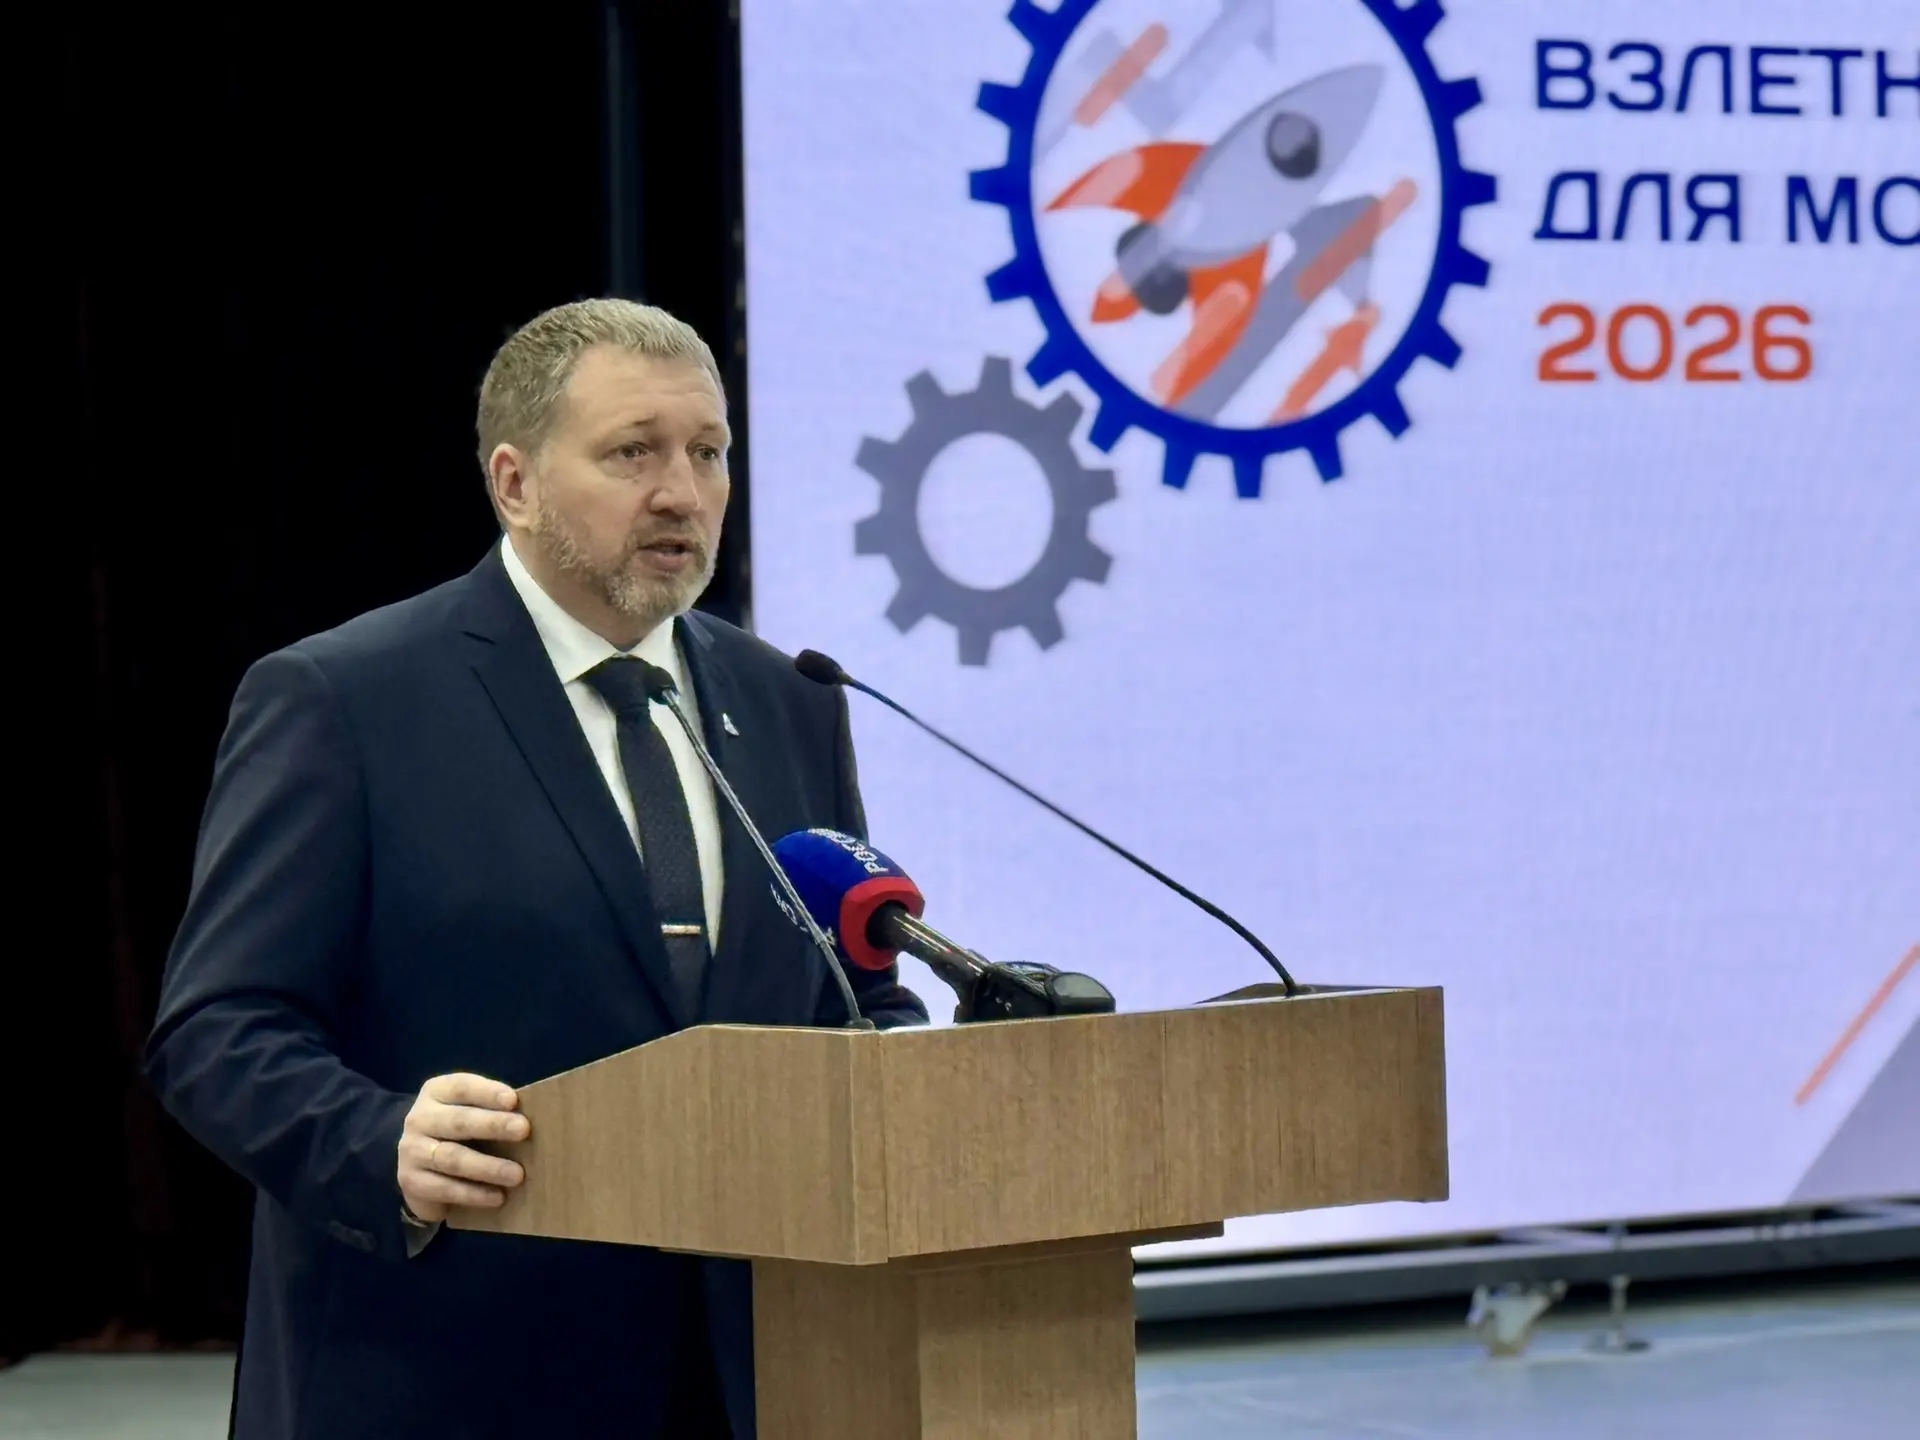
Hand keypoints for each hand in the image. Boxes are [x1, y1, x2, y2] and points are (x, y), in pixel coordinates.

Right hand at [397, 1073, 529, 1223]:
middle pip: (458, 1121)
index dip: (488, 1093)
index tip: (514, 1100)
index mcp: (436, 1093)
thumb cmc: (457, 1132)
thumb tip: (537, 1118)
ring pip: (452, 1158)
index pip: (462, 1088)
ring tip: (517, 1174)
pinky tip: (497, 1197)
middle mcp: (420, 1119)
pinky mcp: (412, 1182)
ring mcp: (412, 1151)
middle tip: (523, 1130)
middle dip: (492, 1125)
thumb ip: (491, 1110)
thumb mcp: (468, 1112)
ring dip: (487, 1167)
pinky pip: (445, 1188)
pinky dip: (474, 1194)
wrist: (416, 1165)